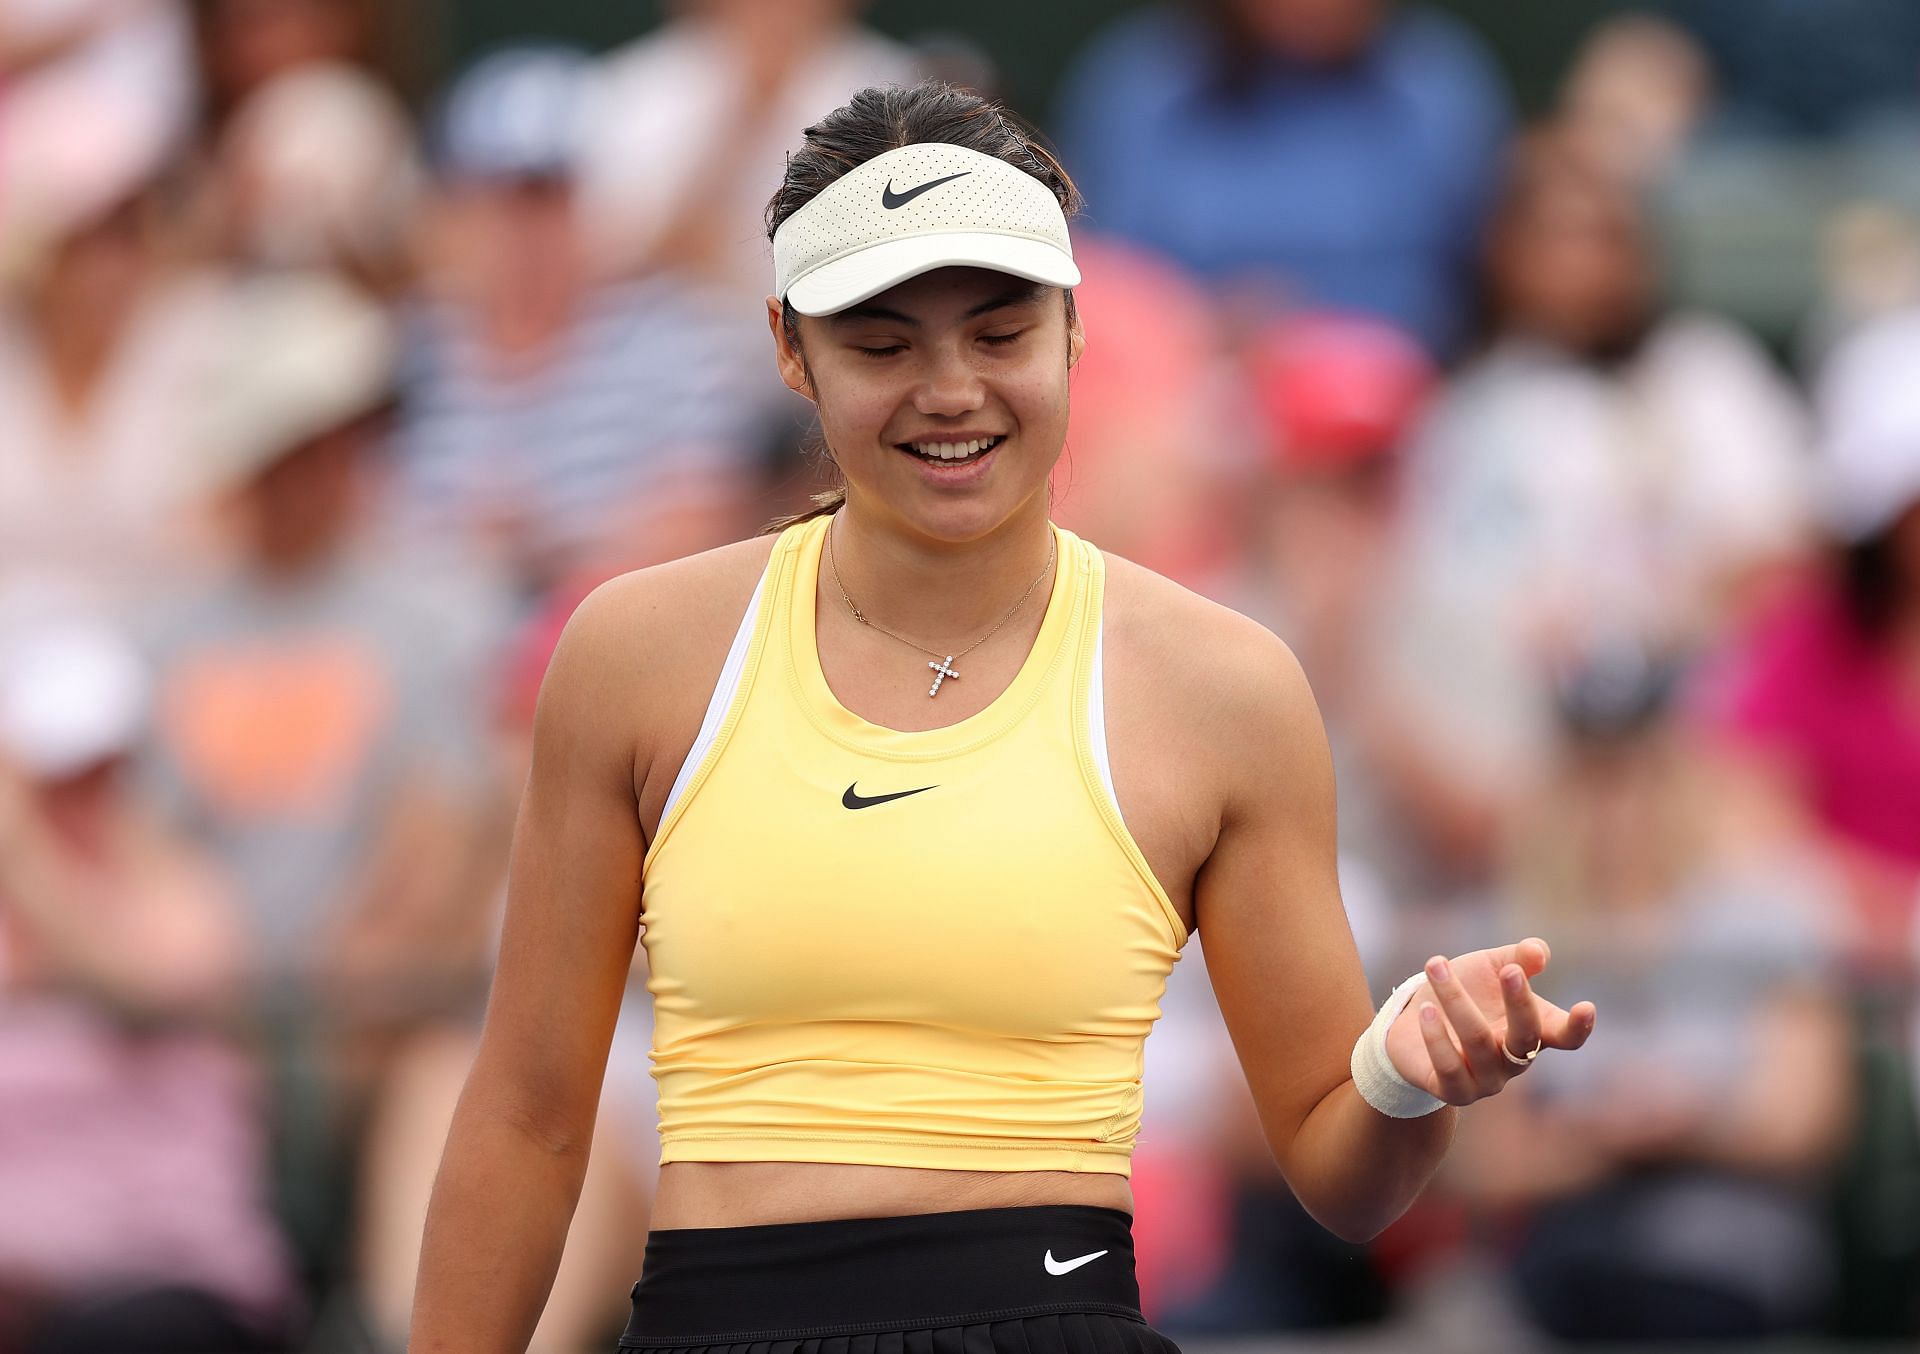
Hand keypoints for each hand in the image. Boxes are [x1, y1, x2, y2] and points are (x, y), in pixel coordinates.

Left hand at [1384, 936, 1596, 1105]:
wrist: (1413, 1021)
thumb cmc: (1465, 991)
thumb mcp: (1490, 966)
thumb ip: (1516, 957)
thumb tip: (1538, 951)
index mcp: (1533, 1031)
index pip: (1565, 1036)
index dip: (1578, 1027)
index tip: (1586, 1007)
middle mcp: (1515, 1061)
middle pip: (1526, 1038)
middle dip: (1520, 1004)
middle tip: (1509, 970)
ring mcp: (1487, 1080)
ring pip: (1478, 1043)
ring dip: (1457, 1002)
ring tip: (1437, 967)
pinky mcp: (1454, 1091)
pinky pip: (1449, 1068)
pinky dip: (1437, 1038)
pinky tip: (1425, 1010)